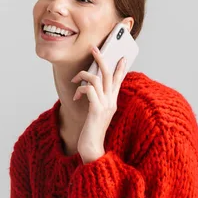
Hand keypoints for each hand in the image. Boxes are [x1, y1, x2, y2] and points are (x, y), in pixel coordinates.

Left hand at [70, 45, 127, 162]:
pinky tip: (76, 95)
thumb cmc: (91, 131)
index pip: (119, 80)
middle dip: (101, 58)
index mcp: (113, 101)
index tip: (122, 56)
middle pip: (109, 74)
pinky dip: (81, 89)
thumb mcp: (97, 113)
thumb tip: (89, 88)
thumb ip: (97, 100)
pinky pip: (89, 90)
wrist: (92, 149)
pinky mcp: (96, 110)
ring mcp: (105, 105)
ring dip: (83, 75)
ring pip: (97, 78)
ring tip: (75, 80)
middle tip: (94, 48)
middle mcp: (111, 101)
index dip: (120, 68)